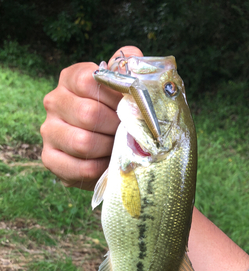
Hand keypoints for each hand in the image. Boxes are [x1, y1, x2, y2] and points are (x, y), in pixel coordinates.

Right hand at [41, 46, 142, 189]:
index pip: (91, 81)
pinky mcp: (49, 158)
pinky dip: (98, 169)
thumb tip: (133, 56)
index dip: (116, 98)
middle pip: (89, 114)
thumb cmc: (116, 115)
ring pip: (82, 142)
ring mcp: (48, 131)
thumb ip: (128, 70)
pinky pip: (78, 168)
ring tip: (117, 148)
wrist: (105, 149)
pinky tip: (106, 164)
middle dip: (115, 127)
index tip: (128, 108)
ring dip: (107, 149)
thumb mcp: (123, 89)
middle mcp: (54, 101)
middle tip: (127, 133)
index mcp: (70, 79)